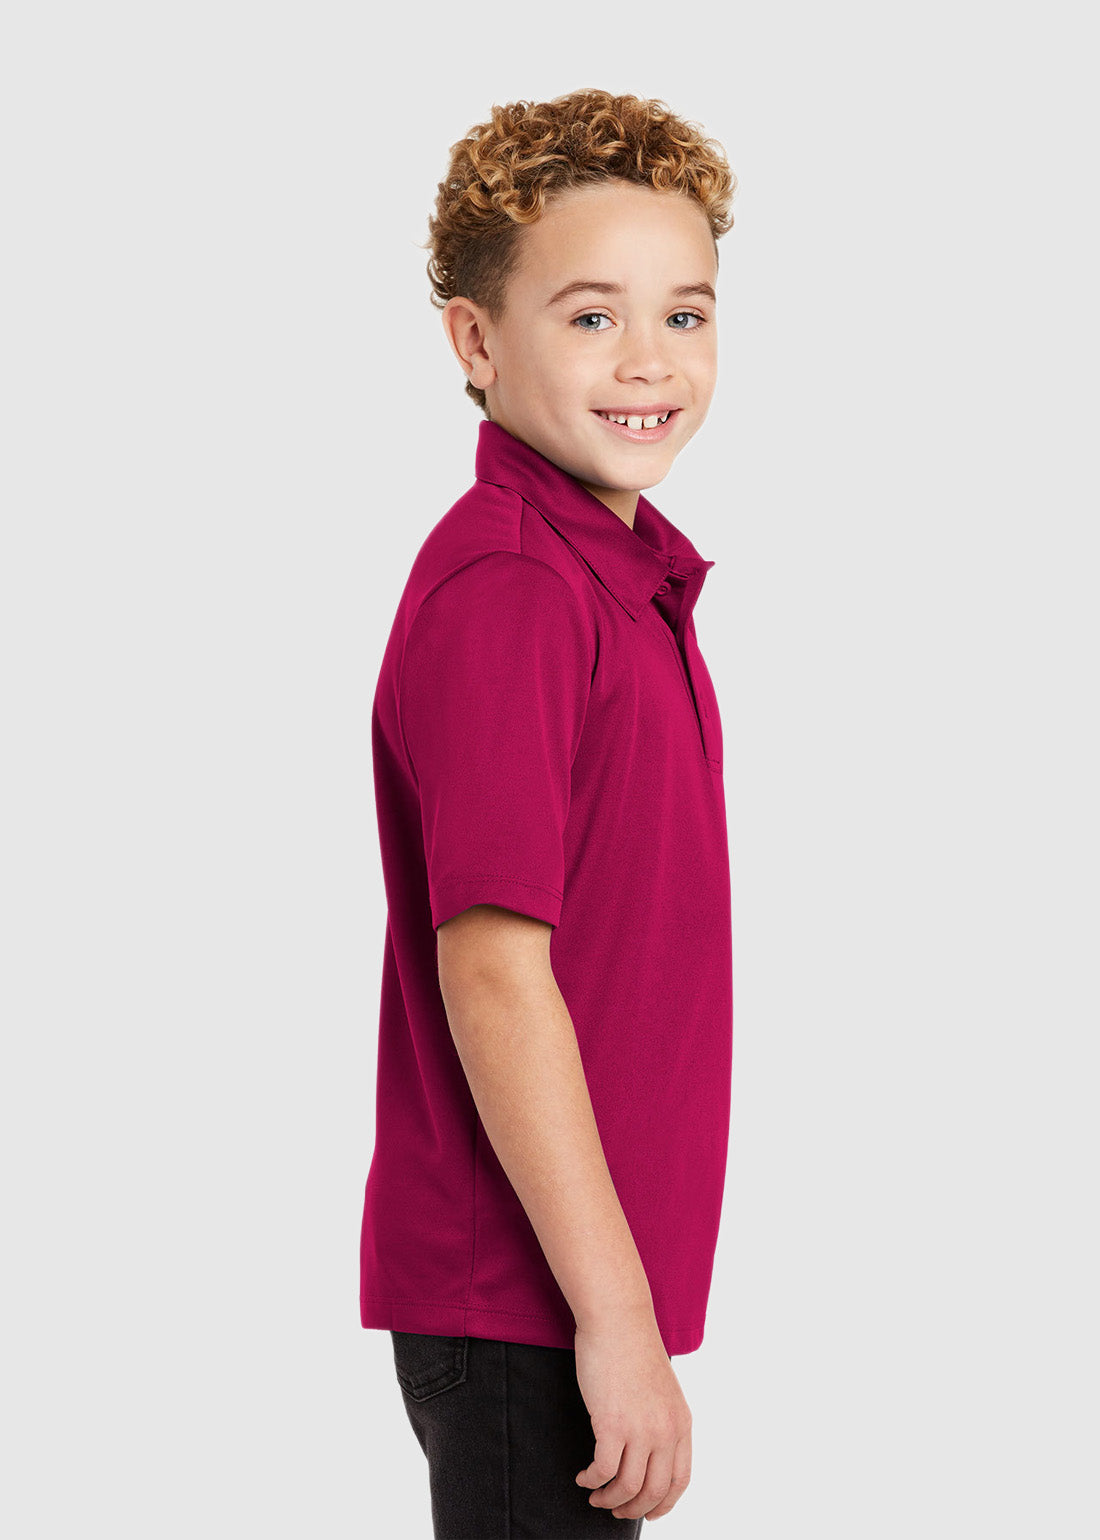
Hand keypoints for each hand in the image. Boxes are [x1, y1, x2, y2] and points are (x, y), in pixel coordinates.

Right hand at [573, 1315, 692, 1522]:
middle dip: (633, 1508)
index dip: (664, 1504)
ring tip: (595, 1495)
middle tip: (615, 1510)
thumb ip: (661, 1419)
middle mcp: (666, 1430)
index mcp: (682, 1423)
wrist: (617, 1318)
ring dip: (609, 1499)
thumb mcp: (662, 1389)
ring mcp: (640, 1429)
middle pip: (654, 1491)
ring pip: (628, 1487)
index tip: (649, 1512)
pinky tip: (583, 1476)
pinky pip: (602, 1470)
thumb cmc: (633, 1347)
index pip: (680, 1480)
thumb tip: (648, 1450)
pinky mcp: (611, 1424)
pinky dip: (592, 1480)